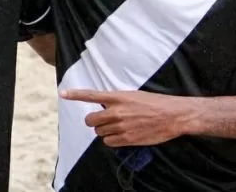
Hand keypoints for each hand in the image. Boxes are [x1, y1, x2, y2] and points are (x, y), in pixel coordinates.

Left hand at [60, 89, 196, 146]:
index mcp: (118, 97)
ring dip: (104, 131)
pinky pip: (108, 142)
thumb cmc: (156, 103)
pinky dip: (112, 140)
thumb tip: (106, 106)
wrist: (173, 116)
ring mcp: (121, 126)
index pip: (92, 95)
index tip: (62, 93)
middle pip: (91, 120)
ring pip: (99, 132)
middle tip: (103, 120)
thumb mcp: (134, 95)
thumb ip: (117, 100)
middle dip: (94, 121)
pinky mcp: (127, 139)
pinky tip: (121, 136)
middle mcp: (116, 111)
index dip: (75, 95)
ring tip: (118, 127)